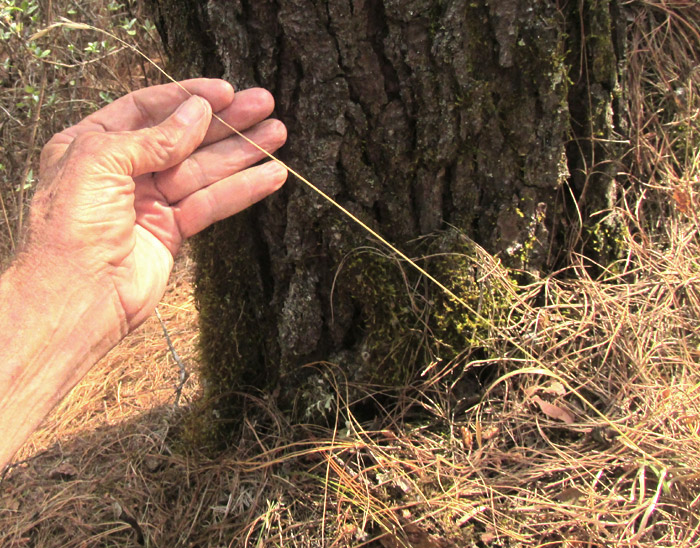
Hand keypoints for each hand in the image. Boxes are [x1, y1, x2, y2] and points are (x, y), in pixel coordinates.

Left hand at [27, 78, 287, 330]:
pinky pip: (211, 204)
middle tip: (264, 105)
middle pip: (183, 138)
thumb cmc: (71, 227)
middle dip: (225, 122)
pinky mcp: (171, 232)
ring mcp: (149, 202)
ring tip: (278, 134)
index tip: (226, 92)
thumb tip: (197, 113)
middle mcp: (122, 171)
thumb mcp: (99, 162)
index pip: (146, 109)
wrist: (76, 299)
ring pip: (204, 170)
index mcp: (92, 145)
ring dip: (242, 152)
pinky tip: (271, 175)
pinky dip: (241, 190)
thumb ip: (153, 138)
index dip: (187, 97)